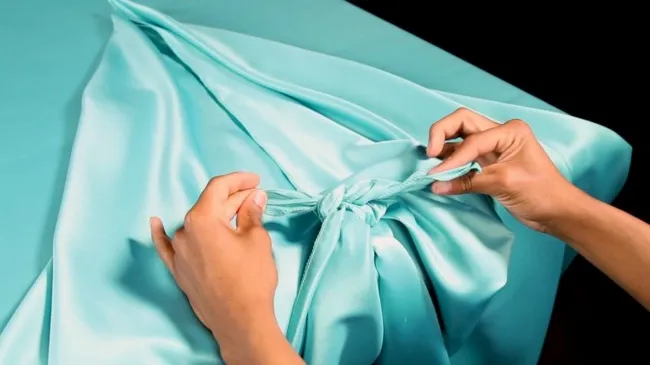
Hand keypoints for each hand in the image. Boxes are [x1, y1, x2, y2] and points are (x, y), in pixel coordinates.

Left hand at [149, 172, 298, 363]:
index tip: (255, 181)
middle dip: (233, 199)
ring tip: (236, 214)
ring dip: (215, 216)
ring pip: (196, 224)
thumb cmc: (250, 279)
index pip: (218, 188)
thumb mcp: (257, 240)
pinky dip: (161, 234)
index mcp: (202, 219)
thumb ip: (251, 213)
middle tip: (255, 198)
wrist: (240, 321)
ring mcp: (178, 253)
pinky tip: (154, 223)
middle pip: (209, 206)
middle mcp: (184, 232)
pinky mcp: (178, 270)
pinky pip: (166, 247)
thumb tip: (254, 197)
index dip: (239, 180)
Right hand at [427, 108, 580, 231]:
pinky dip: (450, 161)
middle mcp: (499, 133)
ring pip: (460, 136)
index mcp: (509, 131)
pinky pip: (463, 155)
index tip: (436, 174)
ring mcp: (493, 147)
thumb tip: (435, 185)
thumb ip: (467, 182)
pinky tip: (440, 171)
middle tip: (429, 153)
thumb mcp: (503, 184)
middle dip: (441, 134)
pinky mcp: (488, 162)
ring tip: (430, 163)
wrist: (558, 212)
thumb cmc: (540, 193)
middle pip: (461, 122)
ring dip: (443, 146)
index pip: (472, 140)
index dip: (452, 158)